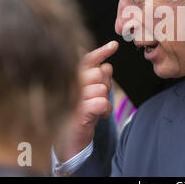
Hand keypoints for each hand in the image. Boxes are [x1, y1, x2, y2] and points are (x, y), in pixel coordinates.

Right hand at [54, 41, 118, 161]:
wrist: (69, 138)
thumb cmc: (80, 110)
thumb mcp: (90, 90)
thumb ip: (97, 75)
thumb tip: (107, 63)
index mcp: (71, 75)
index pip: (88, 59)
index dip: (102, 51)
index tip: (115, 45)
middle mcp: (69, 84)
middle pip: (99, 73)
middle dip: (105, 84)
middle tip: (98, 96)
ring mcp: (72, 97)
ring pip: (102, 88)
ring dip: (105, 99)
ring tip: (96, 107)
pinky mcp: (78, 112)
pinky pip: (102, 102)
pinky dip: (105, 109)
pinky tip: (99, 114)